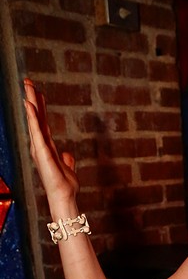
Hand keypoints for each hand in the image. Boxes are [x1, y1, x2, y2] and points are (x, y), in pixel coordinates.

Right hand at [23, 78, 78, 211]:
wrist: (63, 196)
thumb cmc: (65, 185)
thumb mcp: (68, 168)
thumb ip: (67, 160)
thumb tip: (67, 154)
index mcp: (46, 147)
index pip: (42, 123)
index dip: (40, 107)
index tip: (38, 92)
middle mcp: (40, 145)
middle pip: (36, 117)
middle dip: (32, 99)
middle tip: (28, 81)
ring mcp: (39, 148)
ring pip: (34, 120)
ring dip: (30, 103)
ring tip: (27, 86)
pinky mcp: (41, 151)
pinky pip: (36, 130)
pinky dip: (32, 117)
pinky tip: (29, 105)